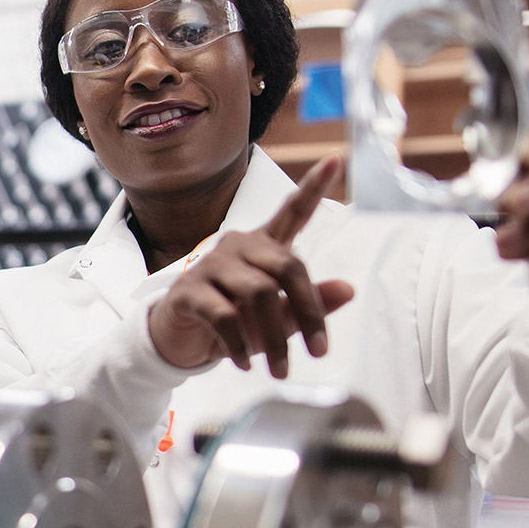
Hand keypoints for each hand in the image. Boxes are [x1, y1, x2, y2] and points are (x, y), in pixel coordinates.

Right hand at [147, 154, 355, 375]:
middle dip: (310, 312)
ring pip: (259, 295)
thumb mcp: (277, 318)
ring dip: (274, 339)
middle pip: (287, 267)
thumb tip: (348, 289)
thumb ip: (309, 304)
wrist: (180, 340)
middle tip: (319, 352)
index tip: (336, 157)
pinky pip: (224, 315)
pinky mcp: (188, 290)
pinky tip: (245, 363)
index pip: (291, 211)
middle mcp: (238, 247)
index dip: (313, 186)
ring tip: (280, 370)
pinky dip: (240, 344)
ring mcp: (210, 265)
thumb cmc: (233, 323)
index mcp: (262, 247)